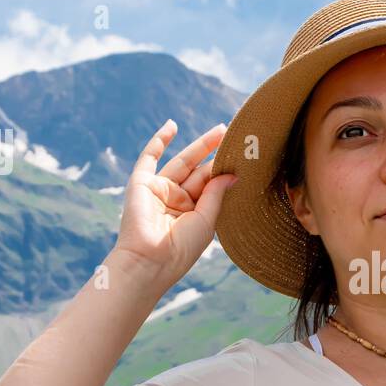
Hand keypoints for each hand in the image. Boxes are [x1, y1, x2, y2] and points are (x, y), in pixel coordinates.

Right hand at [111, 119, 236, 289]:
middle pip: (200, 171)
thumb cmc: (181, 248)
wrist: (150, 260)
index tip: (244, 157)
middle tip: (235, 136)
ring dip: (199, 146)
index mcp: (194, 213)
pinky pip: (150, 157)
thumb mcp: (206, 219)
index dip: (225, 171)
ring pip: (183, 162)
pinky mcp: (141, 183)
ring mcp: (160, 191)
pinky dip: (159, 141)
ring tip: (221, 130)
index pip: (212, 186)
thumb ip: (216, 193)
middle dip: (216, 154)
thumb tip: (232, 173)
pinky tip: (172, 125)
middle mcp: (177, 201)